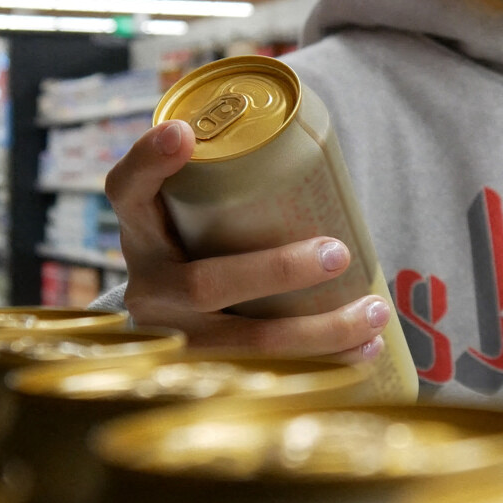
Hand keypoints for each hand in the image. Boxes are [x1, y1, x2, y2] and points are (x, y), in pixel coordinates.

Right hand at [104, 120, 385, 363]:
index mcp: (140, 232)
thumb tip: (306, 126)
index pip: (128, 190)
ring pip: (245, 343)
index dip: (150, 162)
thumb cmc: (200, 245)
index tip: (185, 133)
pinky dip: (325, 366)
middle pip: (204, 283)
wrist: (167, 327)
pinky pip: (268, 377)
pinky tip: (366, 353)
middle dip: (277, 271)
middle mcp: (148, 288)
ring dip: (319, 330)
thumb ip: (232, 174)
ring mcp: (175, 340)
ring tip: (374, 312)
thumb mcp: (193, 210)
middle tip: (337, 252)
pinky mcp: (208, 376)